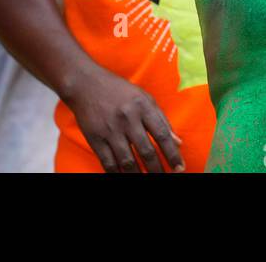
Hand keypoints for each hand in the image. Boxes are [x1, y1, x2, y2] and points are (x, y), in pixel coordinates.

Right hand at [62, 65, 185, 172]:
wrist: (86, 85)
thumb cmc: (120, 91)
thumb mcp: (145, 98)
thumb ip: (162, 120)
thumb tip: (178, 142)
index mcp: (143, 107)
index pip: (162, 134)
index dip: (172, 154)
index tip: (179, 167)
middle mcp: (127, 118)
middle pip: (146, 151)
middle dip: (157, 169)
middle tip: (164, 177)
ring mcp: (110, 130)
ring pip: (127, 161)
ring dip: (138, 175)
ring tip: (147, 180)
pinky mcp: (95, 138)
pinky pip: (108, 162)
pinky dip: (117, 173)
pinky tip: (126, 176)